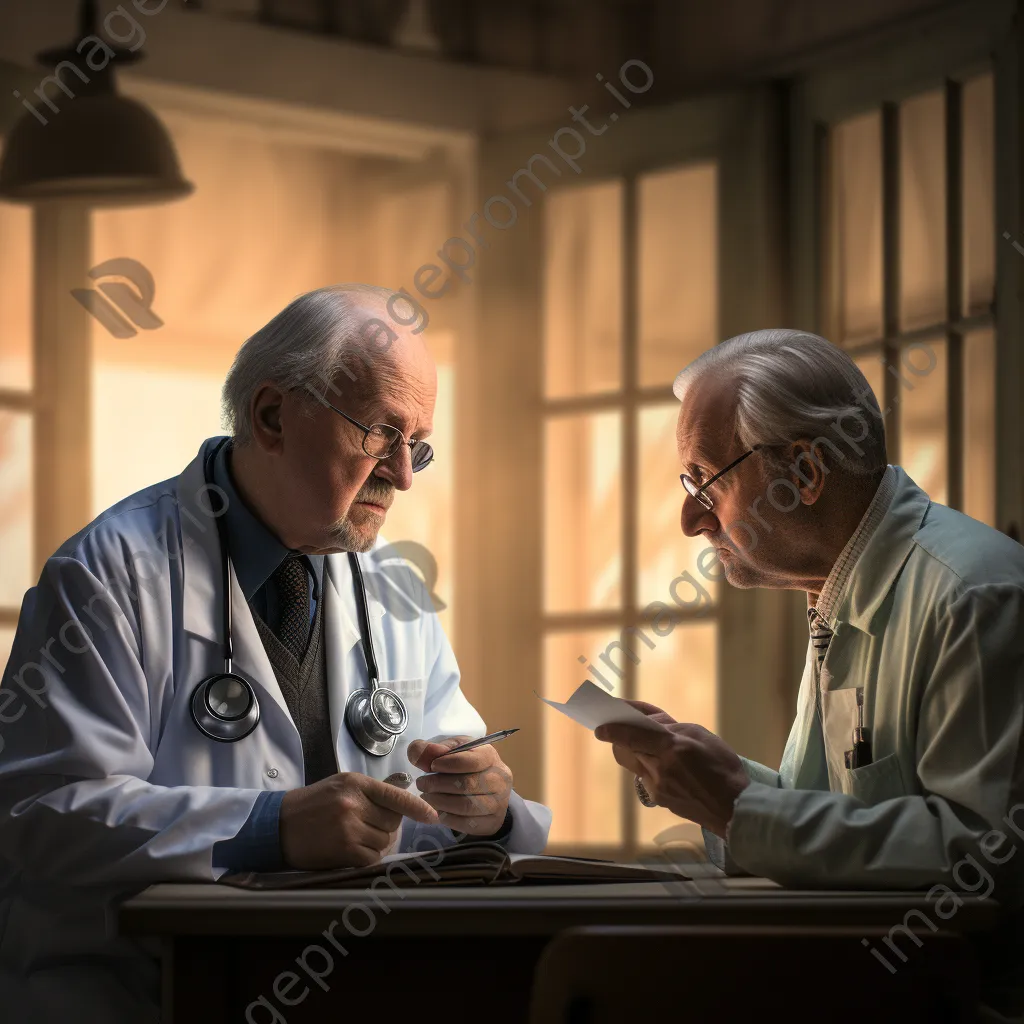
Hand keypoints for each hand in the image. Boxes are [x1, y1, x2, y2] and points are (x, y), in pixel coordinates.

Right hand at [280, 771, 438, 868]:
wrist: (279, 825)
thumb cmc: (314, 803)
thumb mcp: (342, 785)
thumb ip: (373, 790)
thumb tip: (404, 790)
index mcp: (355, 784)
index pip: (395, 795)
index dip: (417, 807)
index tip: (433, 815)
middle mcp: (353, 805)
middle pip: (393, 821)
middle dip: (388, 825)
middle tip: (370, 824)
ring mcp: (349, 829)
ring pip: (385, 840)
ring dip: (379, 842)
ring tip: (360, 836)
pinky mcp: (344, 851)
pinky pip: (373, 858)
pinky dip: (370, 857)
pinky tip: (356, 849)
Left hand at [407, 735, 512, 835]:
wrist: (480, 787)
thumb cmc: (461, 763)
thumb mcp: (448, 749)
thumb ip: (431, 748)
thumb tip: (422, 753)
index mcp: (490, 755)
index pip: (472, 761)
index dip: (449, 764)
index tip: (432, 766)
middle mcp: (500, 779)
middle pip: (468, 785)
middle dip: (438, 785)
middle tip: (421, 784)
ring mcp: (499, 802)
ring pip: (467, 806)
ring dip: (440, 802)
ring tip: (426, 797)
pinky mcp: (493, 822)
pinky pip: (467, 824)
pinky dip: (448, 818)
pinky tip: (437, 810)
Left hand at [595, 713, 748, 838]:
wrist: (735, 808)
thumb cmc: (723, 767)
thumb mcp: (701, 735)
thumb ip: (671, 728)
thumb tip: (648, 724)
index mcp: (672, 749)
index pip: (633, 736)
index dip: (614, 730)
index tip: (599, 728)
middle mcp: (660, 769)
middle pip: (630, 749)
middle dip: (627, 736)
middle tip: (631, 726)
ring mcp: (658, 787)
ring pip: (637, 763)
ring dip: (642, 751)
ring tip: (659, 747)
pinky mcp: (660, 800)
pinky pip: (647, 777)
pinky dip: (652, 766)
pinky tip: (670, 767)